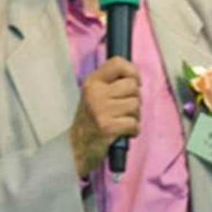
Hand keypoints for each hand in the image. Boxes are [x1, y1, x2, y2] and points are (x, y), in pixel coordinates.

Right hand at [70, 57, 140, 177]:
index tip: (135, 82)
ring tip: (123, 121)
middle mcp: (96, 93)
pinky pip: (134, 123)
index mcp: (92, 82)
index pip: (117, 63)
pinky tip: (124, 132)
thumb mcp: (95, 94)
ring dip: (135, 116)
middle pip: (132, 86)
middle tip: (125, 109)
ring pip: (135, 105)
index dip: (132, 71)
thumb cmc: (90, 119)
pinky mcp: (108, 127)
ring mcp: (101, 110)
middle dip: (135, 98)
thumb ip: (111, 83)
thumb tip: (136, 78)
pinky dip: (133, 130)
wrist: (75, 148)